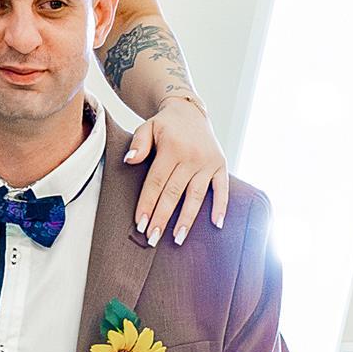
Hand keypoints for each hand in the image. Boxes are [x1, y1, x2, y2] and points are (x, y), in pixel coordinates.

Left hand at [122, 97, 228, 244]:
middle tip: (152, 239)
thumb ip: (138, 143)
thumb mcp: (147, 126)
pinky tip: (217, 225)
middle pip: (174, 193)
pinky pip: (222, 188)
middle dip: (162, 218)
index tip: (140, 224)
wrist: (189, 112)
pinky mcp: (221, 165)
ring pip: (196, 196)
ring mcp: (208, 162)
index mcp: (172, 148)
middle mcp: (192, 156)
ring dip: (187, 219)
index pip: (156, 182)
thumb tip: (129, 160)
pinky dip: (221, 206)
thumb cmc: (164, 125)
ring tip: (177, 239)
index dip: (147, 204)